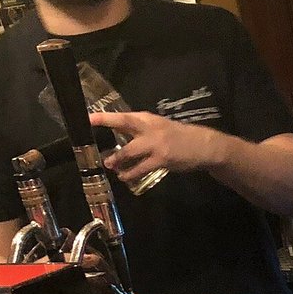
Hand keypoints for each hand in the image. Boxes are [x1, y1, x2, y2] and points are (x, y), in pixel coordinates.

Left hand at [90, 111, 227, 183]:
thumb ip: (139, 129)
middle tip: (93, 144)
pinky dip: (131, 173)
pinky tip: (125, 177)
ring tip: (110, 166)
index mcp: (148, 119)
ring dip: (117, 160)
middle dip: (106, 127)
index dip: (104, 117)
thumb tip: (117, 131)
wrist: (203, 146)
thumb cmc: (178, 136)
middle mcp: (150, 128)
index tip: (88, 118)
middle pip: (124, 126)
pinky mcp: (161, 159)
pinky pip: (141, 168)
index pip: (123, 116)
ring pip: (129, 152)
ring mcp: (156, 144)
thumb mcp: (159, 127)